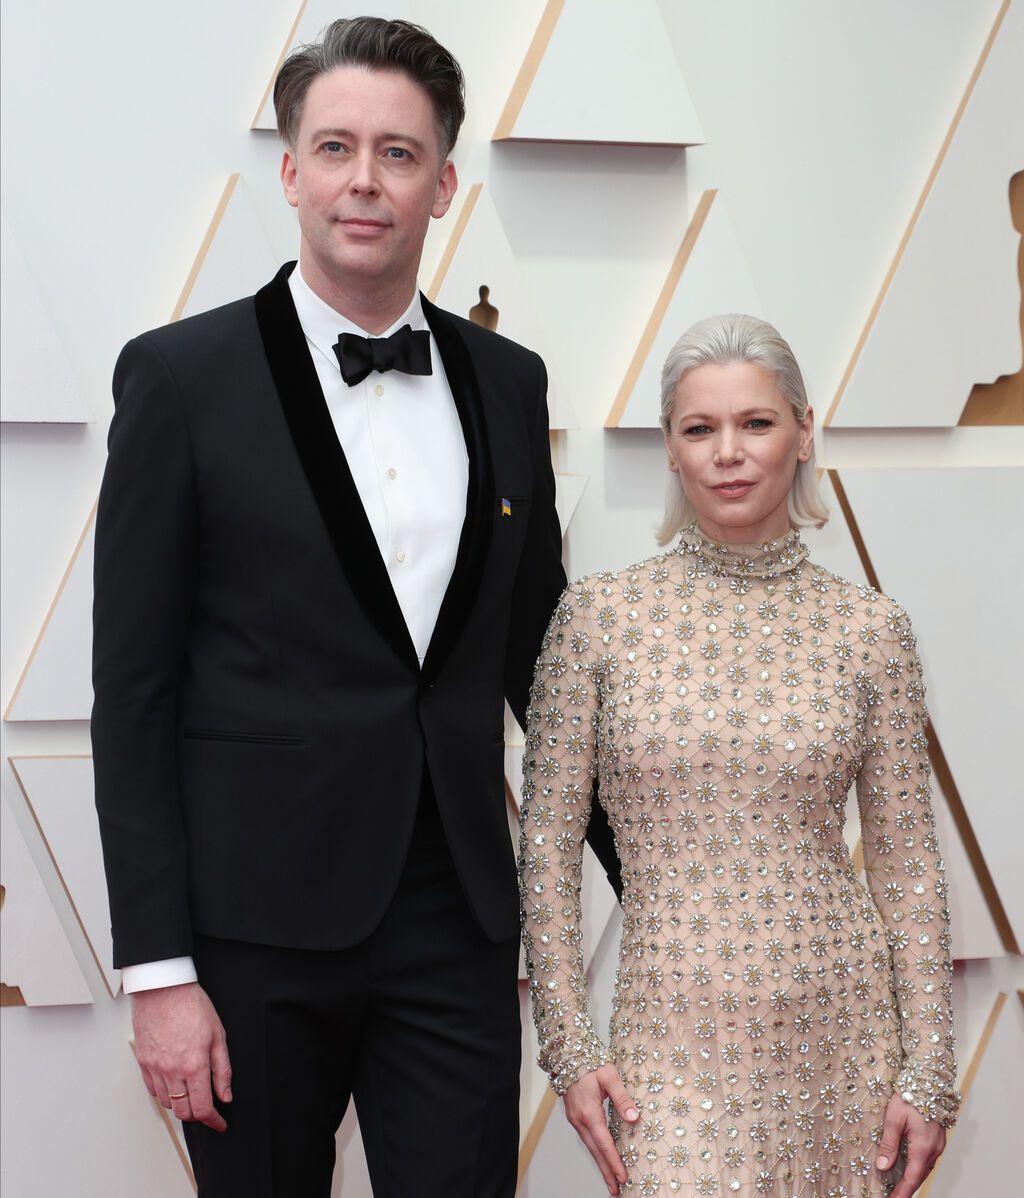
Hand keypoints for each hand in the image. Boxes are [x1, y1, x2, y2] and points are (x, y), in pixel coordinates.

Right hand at [131, 982, 231, 1131]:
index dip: (213, 1121)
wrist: (163, 989)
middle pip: (183, 1111)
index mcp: (194, 1065)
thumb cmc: (191, 1005)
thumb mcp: (218, 1034)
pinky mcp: (143, 1062)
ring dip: (181, 1105)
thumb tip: (225, 1094)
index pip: (203, 1107)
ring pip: (167, 1103)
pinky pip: (153, 1090)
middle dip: (198, 1115)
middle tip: (207, 1108)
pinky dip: (165, 1094)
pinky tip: (174, 1084)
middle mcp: (172, 1071)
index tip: (219, 1123)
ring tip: (191, 1094)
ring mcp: (155, 1068)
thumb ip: (223, 1069)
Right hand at [563, 1064, 638, 1195]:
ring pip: (590, 1147)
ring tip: (611, 1181)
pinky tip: (602, 1158)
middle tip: (616, 1190)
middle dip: (606, 1172)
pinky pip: (587, 1140)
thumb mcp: (609, 1076)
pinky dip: (595, 1152)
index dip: (614, 1162)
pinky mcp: (575, 1117)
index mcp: (589, 1112)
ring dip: (601, 1164)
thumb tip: (634, 1118)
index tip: (623, 1177)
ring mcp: (575, 1120)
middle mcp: (580, 1120)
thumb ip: (622, 1098)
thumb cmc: (590, 1063)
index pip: (604, 1143)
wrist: (568, 1055)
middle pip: (595, 1151)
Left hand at [876, 1093, 945, 1196]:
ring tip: (898, 1187)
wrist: (928, 1080)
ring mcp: (938, 1145)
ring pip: (924, 1168)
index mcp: (923, 1147)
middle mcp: (934, 1150)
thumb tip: (882, 1166)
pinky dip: (918, 1167)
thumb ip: (888, 1143)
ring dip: (912, 1178)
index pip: (912, 1178)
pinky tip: (909, 1168)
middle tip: (892, 1197)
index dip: (902, 1193)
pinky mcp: (937, 1139)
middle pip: (919, 1176)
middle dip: (906, 1189)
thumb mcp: (894, 1118)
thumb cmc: (910, 1095)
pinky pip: (927, 1159)